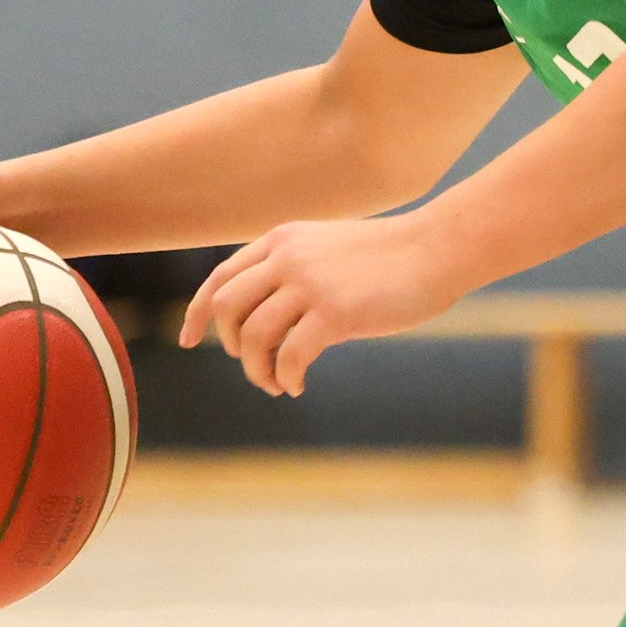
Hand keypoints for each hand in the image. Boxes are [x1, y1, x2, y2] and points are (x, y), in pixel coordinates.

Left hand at [178, 213, 468, 395]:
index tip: (189, 340)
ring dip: (257, 371)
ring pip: (253, 337)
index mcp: (282, 240)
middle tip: (254, 364)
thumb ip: (294, 268)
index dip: (198, 312)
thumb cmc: (389, 256)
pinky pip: (290, 356)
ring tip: (278, 384)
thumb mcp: (328, 248)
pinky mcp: (335, 313)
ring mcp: (310, 284)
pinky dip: (286, 378)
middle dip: (230, 345)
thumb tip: (266, 316)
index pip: (220, 278)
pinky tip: (298, 386)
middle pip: (227, 308)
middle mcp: (287, 257)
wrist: (437, 249)